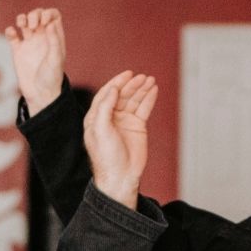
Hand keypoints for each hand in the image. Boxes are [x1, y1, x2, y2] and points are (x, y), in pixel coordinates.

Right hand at [5, 8, 65, 117]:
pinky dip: (10, 31)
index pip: (53, 16)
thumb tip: (49, 23)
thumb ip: (54, 40)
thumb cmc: (52, 79)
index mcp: (54, 38)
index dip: (47, 13)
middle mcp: (42, 38)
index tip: (44, 22)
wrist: (39, 95)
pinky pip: (12, 35)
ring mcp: (30, 44)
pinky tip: (12, 34)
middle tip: (33, 26)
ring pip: (24, 22)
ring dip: (22, 18)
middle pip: (38, 15)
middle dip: (34, 14)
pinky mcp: (18, 51)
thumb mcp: (56, 59)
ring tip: (23, 25)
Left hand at [83, 71, 157, 209]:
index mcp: (96, 117)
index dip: (116, 82)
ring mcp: (124, 121)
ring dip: (142, 89)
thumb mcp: (100, 130)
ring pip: (134, 100)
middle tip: (142, 77)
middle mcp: (110, 117)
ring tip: (150, 80)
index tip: (127, 74)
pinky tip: (154, 90)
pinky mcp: (137, 127)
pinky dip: (149, 99)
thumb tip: (113, 89)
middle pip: (121, 95)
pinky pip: (143, 108)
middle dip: (132, 85)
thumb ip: (105, 108)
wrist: (121, 176)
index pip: (106, 94)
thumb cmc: (106, 157)